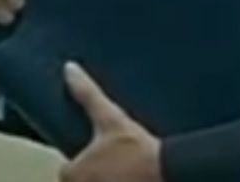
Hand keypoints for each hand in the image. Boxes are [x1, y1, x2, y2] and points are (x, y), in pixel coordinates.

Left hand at [59, 62, 161, 181]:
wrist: (170, 173)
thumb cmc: (136, 150)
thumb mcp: (110, 118)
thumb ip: (86, 94)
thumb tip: (69, 69)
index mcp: (72, 173)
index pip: (69, 170)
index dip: (84, 162)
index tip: (103, 155)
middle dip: (96, 177)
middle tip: (118, 167)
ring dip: (106, 180)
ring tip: (127, 173)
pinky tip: (136, 178)